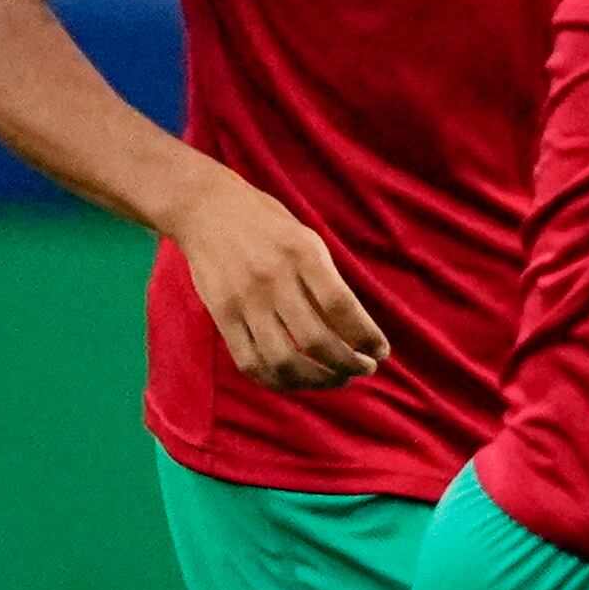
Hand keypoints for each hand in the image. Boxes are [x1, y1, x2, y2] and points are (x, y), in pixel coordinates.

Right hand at [168, 174, 385, 388]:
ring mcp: (244, 299)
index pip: (342, 306)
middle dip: (347, 365)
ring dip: (316, 380)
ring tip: (336, 379)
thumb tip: (356, 332)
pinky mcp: (221, 315)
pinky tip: (298, 381)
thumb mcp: (307, 241)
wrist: (207, 209)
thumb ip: (328, 282)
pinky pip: (250, 361)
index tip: (381, 352)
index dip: (366, 336)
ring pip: (283, 360)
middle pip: (315, 340)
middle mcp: (273, 278)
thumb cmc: (269, 226)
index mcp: (302, 254)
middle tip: (363, 369)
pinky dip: (278, 380)